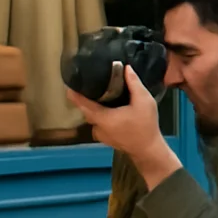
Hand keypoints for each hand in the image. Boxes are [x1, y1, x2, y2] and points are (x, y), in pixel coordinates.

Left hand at [67, 66, 180, 187]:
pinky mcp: (106, 139)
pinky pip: (98, 124)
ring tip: (102, 96)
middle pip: (86, 110)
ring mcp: (100, 135)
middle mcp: (97, 126)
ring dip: (95, 108)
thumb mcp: (144, 101)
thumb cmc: (145, 125)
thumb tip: (126, 68)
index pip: (82, 104)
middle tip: (90, 86)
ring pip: (93, 118)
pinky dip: (101, 116)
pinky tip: (111, 111)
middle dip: (86, 99)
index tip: (69, 84)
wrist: (148, 149)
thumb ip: (134, 84)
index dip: (74, 94)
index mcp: (102, 117)